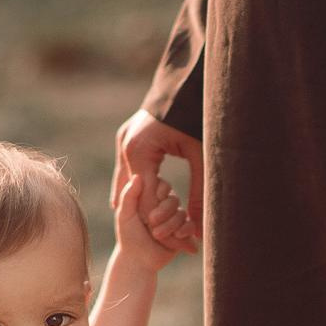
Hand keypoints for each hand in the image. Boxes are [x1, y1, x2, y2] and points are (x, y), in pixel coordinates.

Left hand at [111, 170, 187, 272]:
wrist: (138, 261)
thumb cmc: (128, 237)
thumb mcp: (125, 215)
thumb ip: (129, 195)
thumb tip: (139, 176)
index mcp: (151, 197)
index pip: (162, 186)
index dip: (158, 193)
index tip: (148, 204)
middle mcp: (164, 206)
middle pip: (174, 199)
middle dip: (164, 211)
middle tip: (150, 223)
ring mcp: (175, 218)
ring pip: (182, 213)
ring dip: (171, 224)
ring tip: (157, 236)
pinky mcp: (183, 231)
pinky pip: (191, 225)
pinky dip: (186, 230)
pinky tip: (177, 236)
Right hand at [114, 109, 202, 256]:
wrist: (185, 82)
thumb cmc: (196, 116)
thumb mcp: (201, 156)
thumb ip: (201, 193)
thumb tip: (201, 230)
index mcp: (140, 151)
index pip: (144, 198)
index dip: (157, 222)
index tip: (169, 243)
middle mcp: (125, 146)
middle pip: (131, 192)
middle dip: (147, 216)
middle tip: (159, 242)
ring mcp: (123, 140)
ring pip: (127, 182)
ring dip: (139, 203)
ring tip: (151, 229)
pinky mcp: (127, 136)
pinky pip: (128, 169)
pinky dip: (137, 186)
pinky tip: (144, 204)